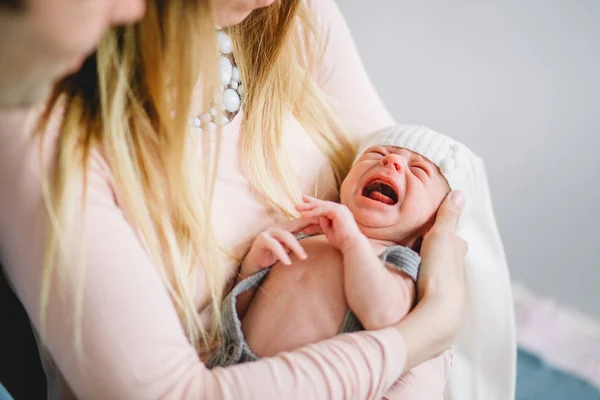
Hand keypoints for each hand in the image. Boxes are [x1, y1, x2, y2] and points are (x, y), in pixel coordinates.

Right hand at [240, 218, 318, 277]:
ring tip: (303, 257)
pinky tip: (288, 263)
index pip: (302, 222)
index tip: (328, 222)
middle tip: (323, 231)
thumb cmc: (272, 257)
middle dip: (309, 225)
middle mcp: (278, 227)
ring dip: (296, 246)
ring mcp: (269, 232)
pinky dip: (281, 254)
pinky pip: (274, 246)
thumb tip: (317, 241)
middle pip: (295, 224)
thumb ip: (298, 244)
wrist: (253, 265)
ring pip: (285, 235)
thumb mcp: (288, 249)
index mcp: (285, 228)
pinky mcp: (261, 240)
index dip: (314, 221)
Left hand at [295, 195, 365, 252]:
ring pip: (320, 206)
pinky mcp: (338, 211)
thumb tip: (313, 220)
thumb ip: (322, 224)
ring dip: (308, 207)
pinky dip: (312, 213)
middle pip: (321, 204)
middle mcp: (340, 209)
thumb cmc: (342, 241)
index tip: (303, 207)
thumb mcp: (328, 231)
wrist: (351, 244)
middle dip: (309, 204)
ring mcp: (340, 209)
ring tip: (297, 208)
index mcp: (339, 213)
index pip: (324, 207)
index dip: (313, 206)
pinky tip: (304, 215)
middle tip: (297, 204)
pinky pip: (322, 210)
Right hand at [395, 191, 466, 370]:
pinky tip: (412, 287)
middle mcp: (456, 273)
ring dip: (431, 269)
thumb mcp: (440, 237)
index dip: (448, 233)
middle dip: (440, 252)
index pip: (456, 240)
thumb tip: (459, 193)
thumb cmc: (438, 272)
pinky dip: (423, 285)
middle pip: (449, 258)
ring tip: (414, 265)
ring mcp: (447, 291)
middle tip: (423, 246)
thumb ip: (448, 216)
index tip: (437, 228)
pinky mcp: (435, 305)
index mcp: (456, 254)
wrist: (436, 313)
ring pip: (440, 275)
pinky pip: (429, 290)